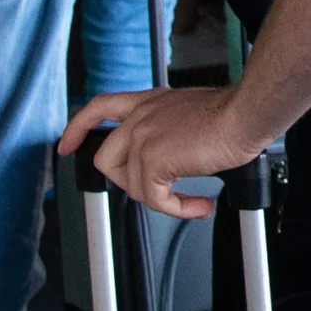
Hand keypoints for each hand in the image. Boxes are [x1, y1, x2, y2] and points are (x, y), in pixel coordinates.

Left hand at [58, 83, 252, 219]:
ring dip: (162, 200)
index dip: (78, 127)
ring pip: (130, 184)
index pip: (100, 107)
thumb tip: (175, 157)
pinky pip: (152, 198)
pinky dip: (177, 209)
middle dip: (128, 183)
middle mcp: (140, 116)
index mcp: (148, 101)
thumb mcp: (191, 113)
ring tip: (191, 200)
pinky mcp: (152, 158)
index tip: (66, 145)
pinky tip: (199, 204)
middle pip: (106, 158)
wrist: (244, 114)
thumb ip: (172, 128)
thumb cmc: (232, 113)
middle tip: (160, 191)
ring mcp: (143, 136)